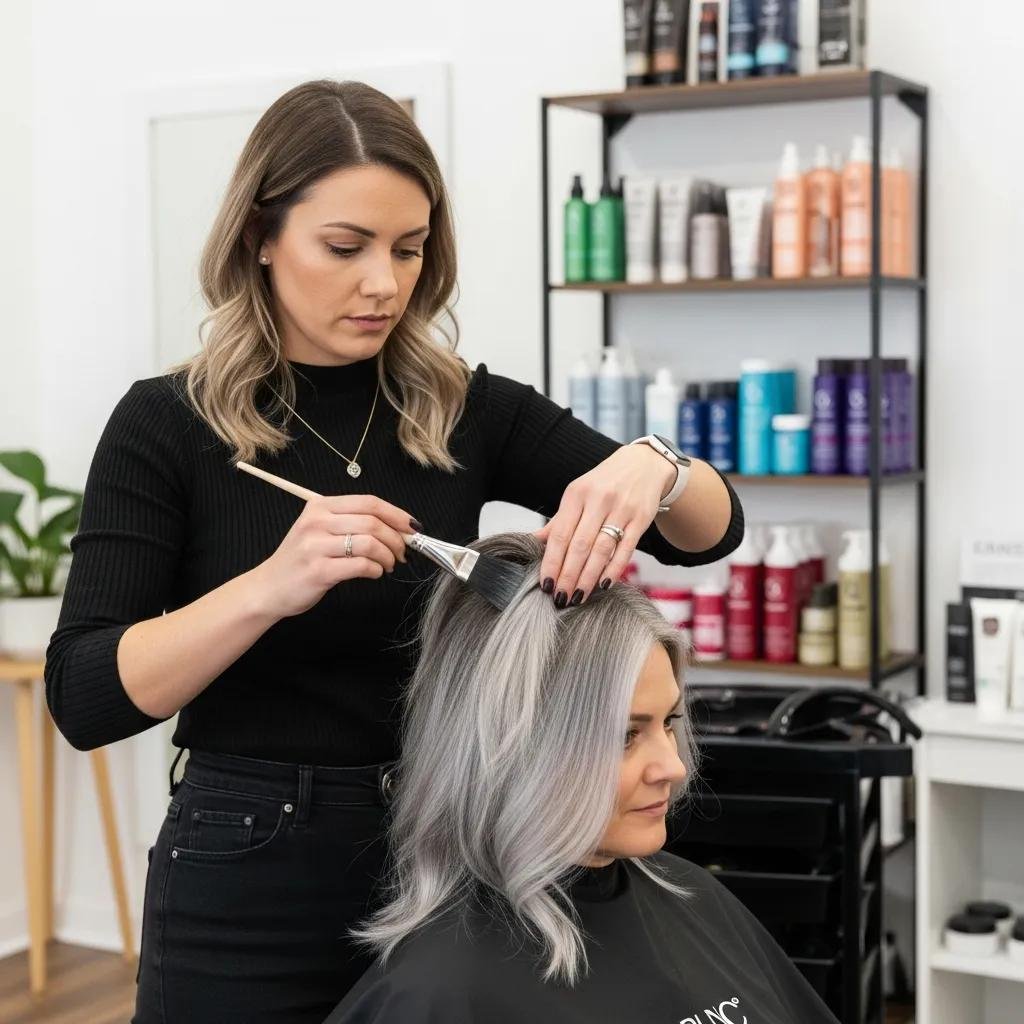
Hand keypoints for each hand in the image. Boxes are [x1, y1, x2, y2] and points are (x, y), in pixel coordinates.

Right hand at [249, 494, 419, 619]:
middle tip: (402, 553)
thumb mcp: (320, 531)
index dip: (397, 514)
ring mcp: (316, 546)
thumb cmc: (301, 560)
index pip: (369, 502)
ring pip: (370, 543)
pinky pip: (361, 565)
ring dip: (388, 556)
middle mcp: (317, 522)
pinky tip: (374, 573)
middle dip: (396, 539)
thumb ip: (352, 524)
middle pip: (372, 522)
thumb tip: (398, 528)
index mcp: (320, 507)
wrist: (268, 588)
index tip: (413, 527)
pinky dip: (376, 570)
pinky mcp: (319, 571)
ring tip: (388, 565)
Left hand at [533, 444, 675, 607]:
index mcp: (576, 494)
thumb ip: (559, 521)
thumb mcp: (578, 494)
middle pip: (579, 545)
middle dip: (568, 575)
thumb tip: (533, 543)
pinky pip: (626, 549)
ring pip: (601, 549)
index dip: (551, 562)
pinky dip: (614, 569)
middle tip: (561, 598)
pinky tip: (604, 584)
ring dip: (588, 577)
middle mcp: (598, 500)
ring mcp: (621, 509)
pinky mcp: (641, 518)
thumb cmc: (604, 483)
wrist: (644, 464)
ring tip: (579, 596)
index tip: (546, 585)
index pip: (559, 534)